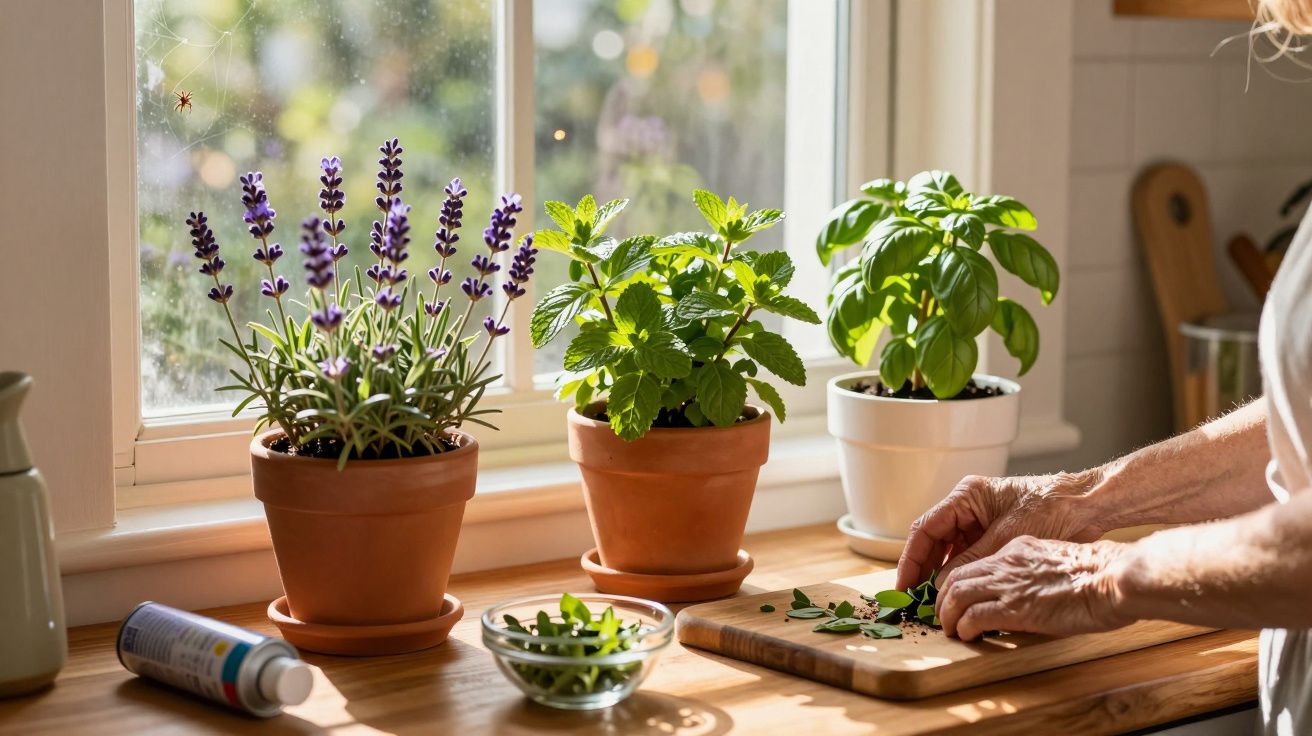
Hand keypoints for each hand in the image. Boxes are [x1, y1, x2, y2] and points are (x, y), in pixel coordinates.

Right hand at [895, 472, 1104, 590]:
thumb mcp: (1005, 538)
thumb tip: (942, 583)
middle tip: (915, 599)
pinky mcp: (992, 531)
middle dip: (923, 569)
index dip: (911, 559)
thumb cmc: (1049, 509)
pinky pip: (967, 552)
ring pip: (948, 548)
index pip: (925, 529)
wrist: (1086, 505)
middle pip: (933, 539)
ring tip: (933, 599)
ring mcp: (980, 518)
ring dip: (941, 572)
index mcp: (965, 496)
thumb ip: (971, 559)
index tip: (903, 586)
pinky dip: (960, 571)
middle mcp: (967, 505)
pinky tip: (957, 590)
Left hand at [937, 536, 1131, 640]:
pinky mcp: (1015, 607)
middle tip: (944, 618)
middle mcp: (1006, 563)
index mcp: (1017, 550)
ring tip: (951, 631)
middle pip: (956, 578)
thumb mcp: (1056, 563)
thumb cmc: (1099, 575)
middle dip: (944, 600)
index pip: (974, 565)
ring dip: (948, 616)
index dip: (958, 584)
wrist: (1113, 577)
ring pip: (956, 596)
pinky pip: (973, 616)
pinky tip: (968, 637)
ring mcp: (1008, 584)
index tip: (955, 600)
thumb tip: (1026, 596)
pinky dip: (964, 628)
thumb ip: (1034, 574)